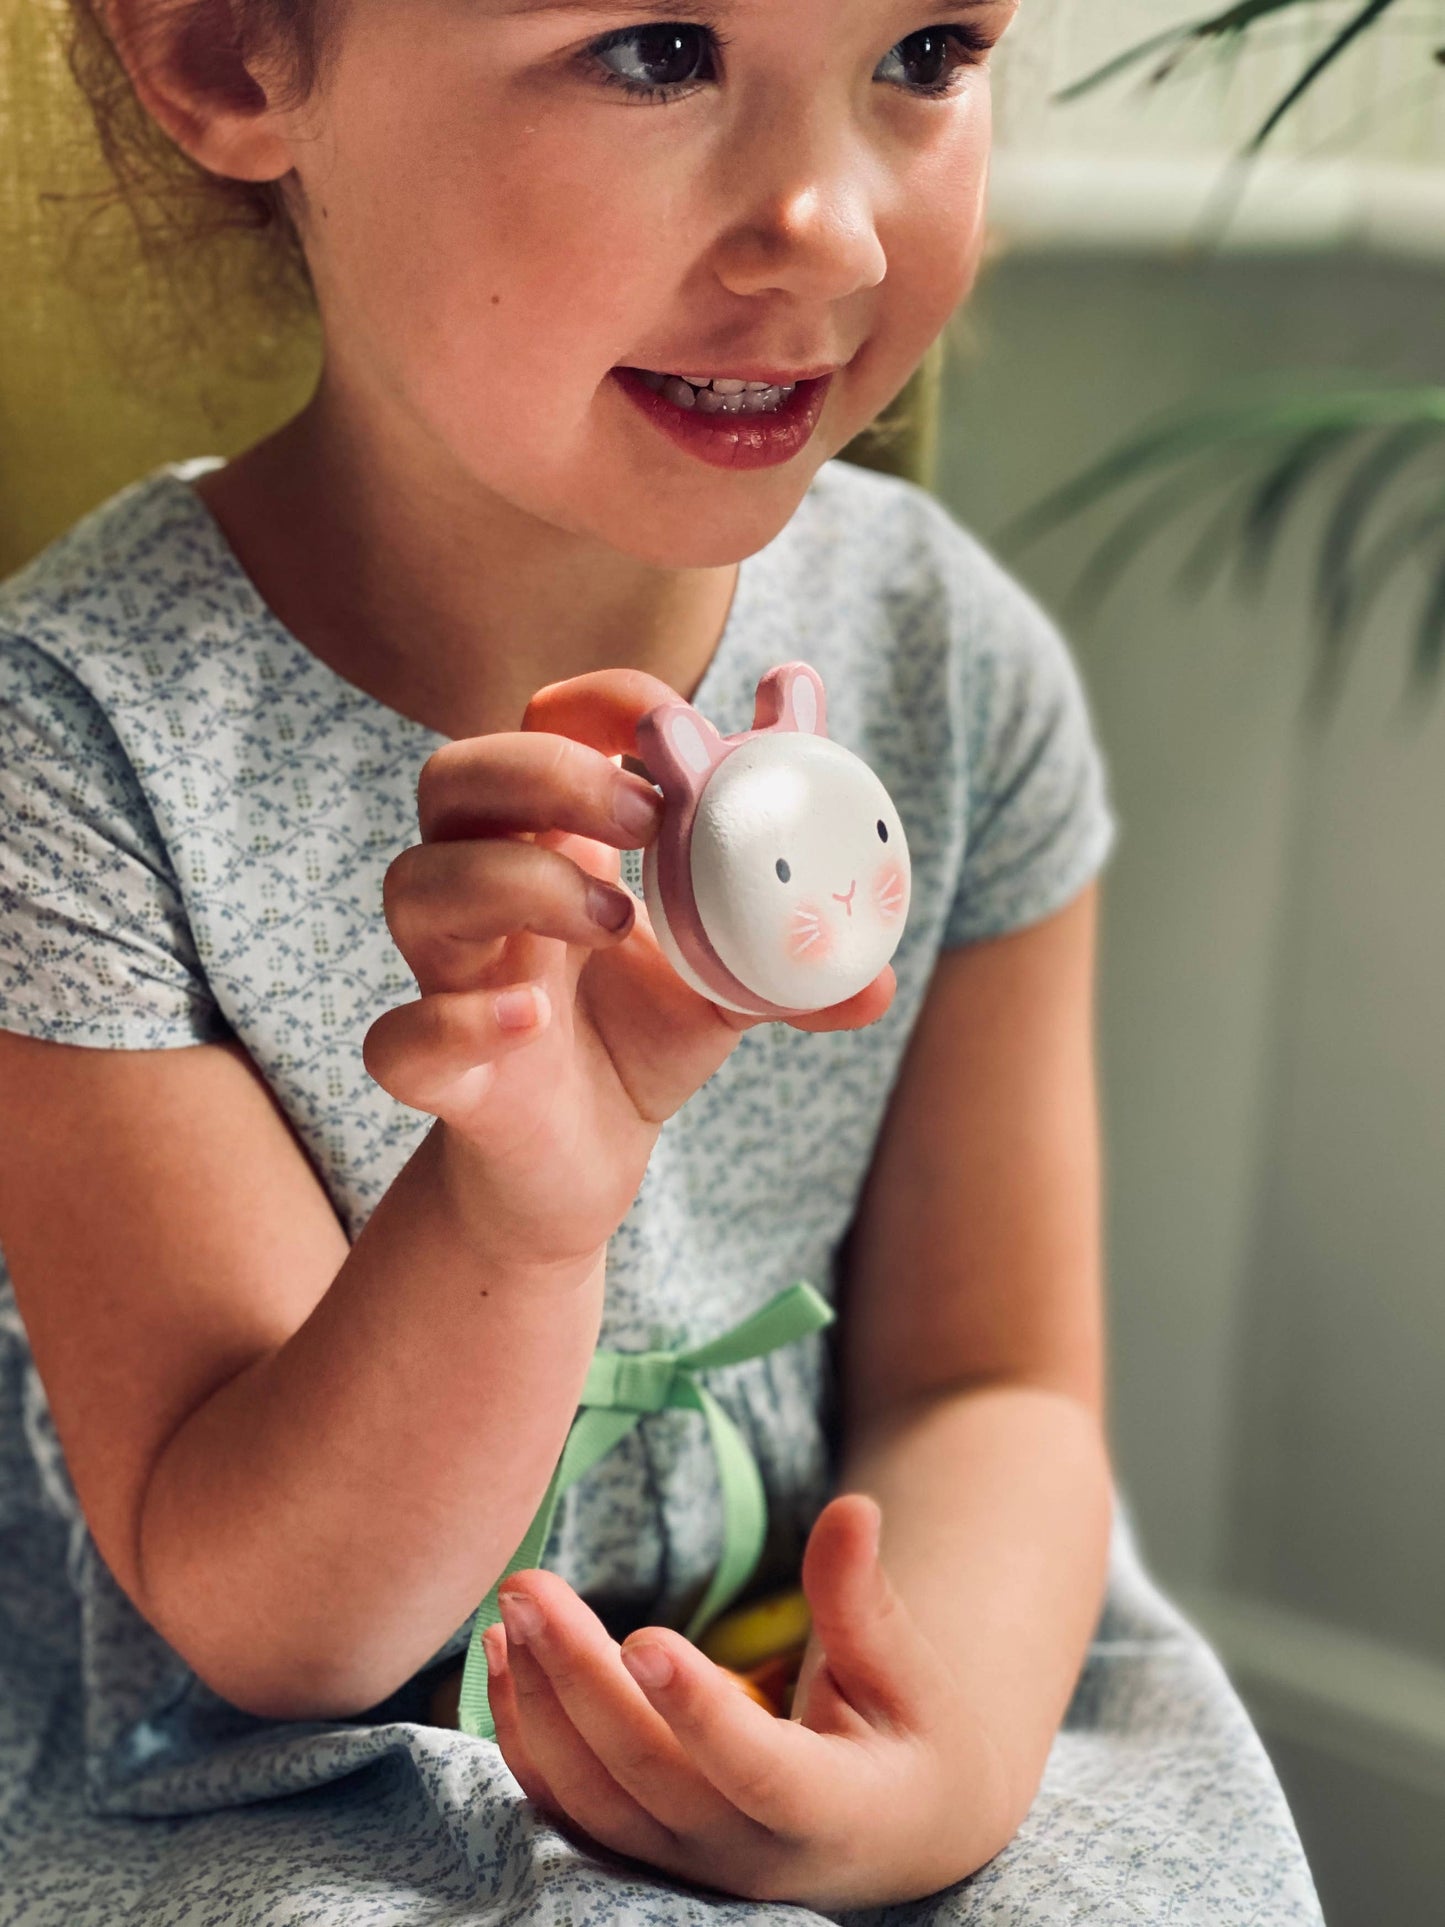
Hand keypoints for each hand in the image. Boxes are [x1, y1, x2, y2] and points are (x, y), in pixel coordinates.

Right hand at [364, 669, 894, 1272]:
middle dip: (543, 772)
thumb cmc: (637, 1046)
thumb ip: (793, 963)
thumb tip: (884, 972)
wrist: (579, 1173)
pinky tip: (531, 1019)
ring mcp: (448, 977)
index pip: (536, 728)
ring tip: (614, 924)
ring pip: (415, 885)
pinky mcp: (435, 1071)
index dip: (593, 702)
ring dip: (512, 880)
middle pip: (453, 778)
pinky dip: (456, 1021)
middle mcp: (484, 894)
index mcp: (551, 844)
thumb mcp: (730, 992)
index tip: (667, 725)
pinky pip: (398, 1036)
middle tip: (641, 816)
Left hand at [484, 1492, 1014, 1908]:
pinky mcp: (650, 1854)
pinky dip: (525, 1742)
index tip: (642, 1634)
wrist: (903, 1839)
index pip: (756, 1769)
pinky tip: (500, 1659)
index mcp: (832, 1811)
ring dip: (539, 1704)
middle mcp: (750, 1855)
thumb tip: (852, 1506)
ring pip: (595, 1798)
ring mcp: (691, 1867)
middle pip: (647, 1775)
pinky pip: (572, 1809)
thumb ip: (863, 1600)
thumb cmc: (915, 1740)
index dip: (698, 1710)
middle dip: (578, 1677)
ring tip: (510, 1610)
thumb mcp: (909, 1673)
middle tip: (530, 1585)